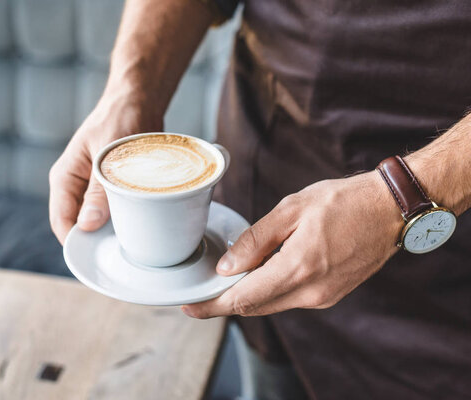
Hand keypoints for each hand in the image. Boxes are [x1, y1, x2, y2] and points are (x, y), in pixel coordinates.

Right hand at [49, 89, 162, 242]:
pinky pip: (110, 211)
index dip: (77, 243)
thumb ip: (99, 189)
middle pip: (78, 225)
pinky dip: (122, 218)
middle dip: (96, 240)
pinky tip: (138, 222)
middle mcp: (73, 186)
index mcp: (64, 177)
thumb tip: (87, 224)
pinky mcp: (107, 187)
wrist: (137, 100)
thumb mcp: (109, 154)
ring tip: (132, 238)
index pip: (61, 222)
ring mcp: (90, 188)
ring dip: (111, 230)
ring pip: (95, 220)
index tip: (99, 256)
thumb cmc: (120, 119)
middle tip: (122, 250)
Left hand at [182, 171, 402, 317]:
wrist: (389, 210)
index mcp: (299, 268)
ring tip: (223, 282)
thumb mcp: (291, 209)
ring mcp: (323, 297)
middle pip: (254, 307)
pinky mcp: (330, 295)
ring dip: (246, 297)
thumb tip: (227, 267)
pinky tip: (257, 276)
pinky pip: (289, 300)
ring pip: (271, 305)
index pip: (244, 298)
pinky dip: (268, 292)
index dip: (213, 305)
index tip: (190, 307)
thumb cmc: (342, 202)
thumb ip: (256, 240)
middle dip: (224, 303)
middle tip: (200, 295)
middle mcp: (311, 291)